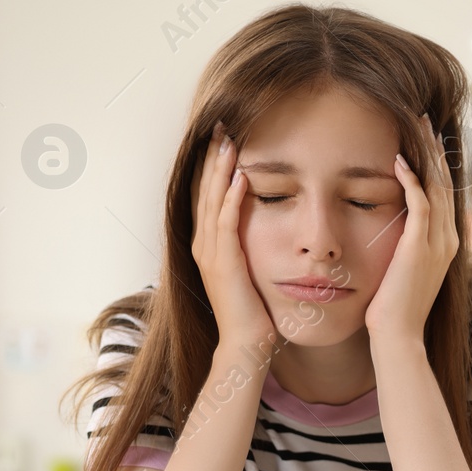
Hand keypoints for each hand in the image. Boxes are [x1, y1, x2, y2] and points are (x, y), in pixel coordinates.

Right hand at [191, 121, 275, 352]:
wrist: (247, 344)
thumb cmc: (255, 310)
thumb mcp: (252, 268)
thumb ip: (251, 244)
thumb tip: (268, 222)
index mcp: (209, 244)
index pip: (207, 194)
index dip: (212, 165)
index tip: (223, 137)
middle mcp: (203, 245)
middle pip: (203, 190)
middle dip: (212, 157)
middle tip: (220, 125)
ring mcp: (210, 254)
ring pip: (211, 201)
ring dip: (220, 170)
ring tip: (228, 141)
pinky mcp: (224, 264)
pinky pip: (226, 224)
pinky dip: (231, 200)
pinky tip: (240, 178)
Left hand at [366, 114, 459, 351]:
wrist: (398, 335)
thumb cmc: (393, 308)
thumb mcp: (404, 271)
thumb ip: (405, 247)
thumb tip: (393, 232)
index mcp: (446, 242)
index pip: (444, 192)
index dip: (435, 162)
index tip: (424, 137)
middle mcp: (448, 238)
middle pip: (446, 181)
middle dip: (435, 147)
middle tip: (424, 116)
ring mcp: (438, 242)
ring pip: (437, 185)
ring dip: (426, 153)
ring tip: (416, 124)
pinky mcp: (420, 246)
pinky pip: (420, 203)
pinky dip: (411, 179)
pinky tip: (399, 159)